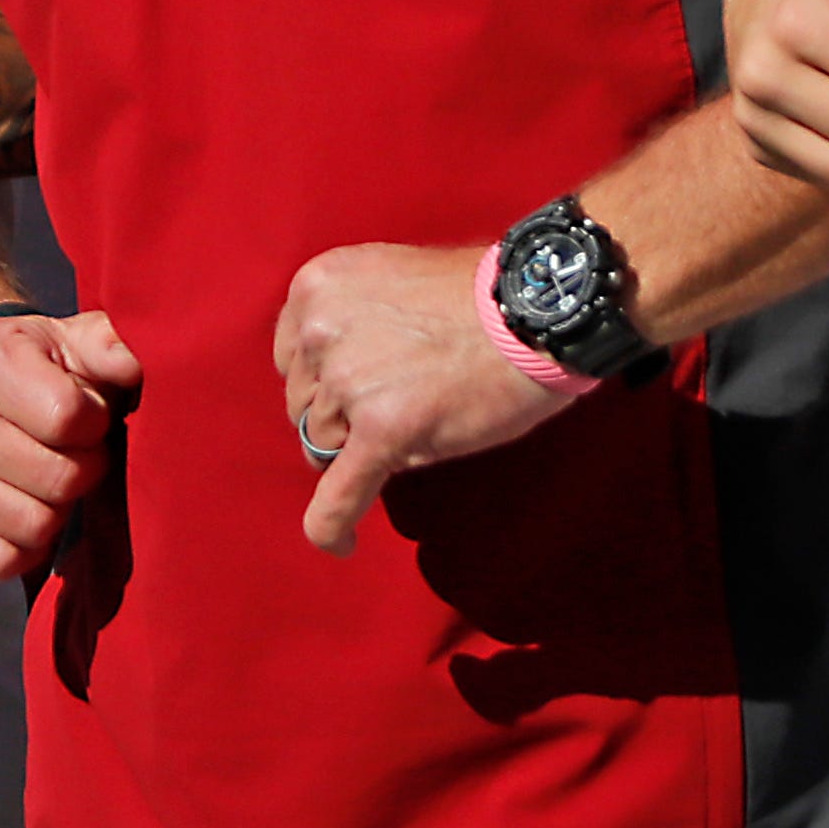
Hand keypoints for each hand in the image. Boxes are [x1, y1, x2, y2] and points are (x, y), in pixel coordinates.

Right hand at [0, 307, 137, 584]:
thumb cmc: (44, 371)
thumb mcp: (78, 342)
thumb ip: (111, 345)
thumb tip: (133, 364)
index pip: (67, 416)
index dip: (95, 424)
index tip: (88, 417)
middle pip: (56, 479)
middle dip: (83, 472)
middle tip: (75, 455)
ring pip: (31, 526)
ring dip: (57, 511)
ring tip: (49, 482)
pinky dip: (26, 549)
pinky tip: (26, 511)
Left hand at [274, 244, 568, 556]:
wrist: (536, 310)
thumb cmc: (481, 296)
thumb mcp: (389, 283)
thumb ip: (353, 323)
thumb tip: (336, 386)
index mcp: (318, 288)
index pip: (293, 360)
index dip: (325, 382)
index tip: (360, 385)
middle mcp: (320, 331)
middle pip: (304, 406)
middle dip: (343, 417)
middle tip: (404, 402)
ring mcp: (349, 383)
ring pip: (323, 448)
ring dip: (359, 451)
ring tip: (417, 428)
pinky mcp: (383, 430)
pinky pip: (339, 497)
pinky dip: (333, 527)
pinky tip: (341, 544)